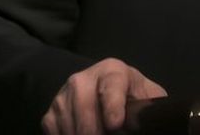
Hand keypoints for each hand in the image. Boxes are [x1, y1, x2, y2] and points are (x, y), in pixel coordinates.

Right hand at [42, 58, 167, 134]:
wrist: (112, 97)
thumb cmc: (134, 99)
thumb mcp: (147, 98)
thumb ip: (148, 106)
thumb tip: (147, 120)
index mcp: (112, 71)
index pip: (111, 87)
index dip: (112, 106)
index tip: (115, 124)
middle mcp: (83, 79)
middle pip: (85, 110)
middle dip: (96, 131)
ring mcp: (63, 96)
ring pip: (70, 124)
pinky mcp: (51, 112)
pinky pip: (55, 131)